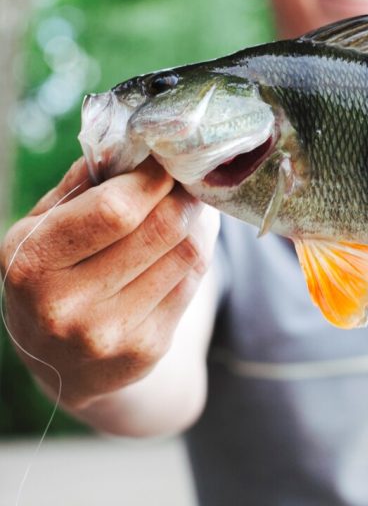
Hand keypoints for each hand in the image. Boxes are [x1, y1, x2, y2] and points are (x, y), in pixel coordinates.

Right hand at [0, 158, 217, 408]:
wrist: (61, 366)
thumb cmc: (53, 276)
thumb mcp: (43, 228)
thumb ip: (82, 184)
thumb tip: (132, 139)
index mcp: (32, 261)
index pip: (116, 209)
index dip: (154, 178)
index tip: (167, 158)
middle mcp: (66, 304)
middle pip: (163, 228)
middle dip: (184, 194)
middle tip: (189, 178)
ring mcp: (108, 333)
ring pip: (187, 253)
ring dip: (197, 222)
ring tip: (188, 206)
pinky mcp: (145, 349)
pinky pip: (193, 282)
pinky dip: (197, 254)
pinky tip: (185, 243)